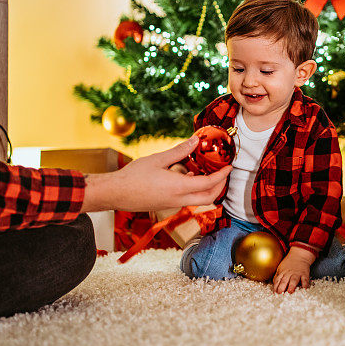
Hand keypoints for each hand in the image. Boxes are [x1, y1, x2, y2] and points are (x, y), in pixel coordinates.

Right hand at [81, 136, 230, 211]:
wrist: (114, 194)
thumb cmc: (132, 176)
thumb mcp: (157, 159)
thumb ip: (179, 151)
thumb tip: (196, 140)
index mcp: (178, 187)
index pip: (209, 184)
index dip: (222, 175)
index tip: (230, 166)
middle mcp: (178, 200)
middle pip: (209, 197)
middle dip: (220, 186)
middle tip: (224, 172)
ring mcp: (172, 205)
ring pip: (199, 201)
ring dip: (208, 189)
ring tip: (209, 172)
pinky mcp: (166, 205)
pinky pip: (187, 200)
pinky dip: (194, 190)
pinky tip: (188, 176)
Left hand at [272, 246, 315, 293]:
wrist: (299, 255)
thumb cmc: (289, 263)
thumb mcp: (280, 268)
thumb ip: (277, 276)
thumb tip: (274, 286)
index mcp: (282, 272)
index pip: (277, 280)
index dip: (276, 286)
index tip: (275, 293)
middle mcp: (289, 274)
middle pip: (284, 280)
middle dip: (282, 287)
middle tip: (280, 293)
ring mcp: (297, 274)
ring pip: (294, 280)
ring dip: (292, 286)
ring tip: (290, 291)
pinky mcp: (304, 274)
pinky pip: (305, 279)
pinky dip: (305, 284)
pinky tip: (304, 289)